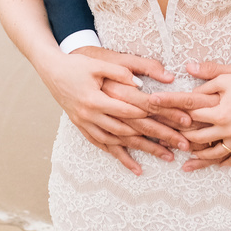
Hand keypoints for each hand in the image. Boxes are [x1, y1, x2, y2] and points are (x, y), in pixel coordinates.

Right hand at [36, 48, 174, 174]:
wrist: (51, 71)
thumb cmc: (76, 65)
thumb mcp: (98, 63)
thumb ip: (120, 72)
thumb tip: (141, 84)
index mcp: (95, 99)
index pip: (129, 110)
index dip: (153, 115)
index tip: (175, 120)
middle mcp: (90, 115)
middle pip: (128, 130)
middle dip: (156, 138)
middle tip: (179, 144)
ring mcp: (86, 124)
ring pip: (118, 142)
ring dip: (143, 150)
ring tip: (165, 156)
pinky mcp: (83, 127)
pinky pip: (103, 145)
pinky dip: (120, 156)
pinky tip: (135, 167)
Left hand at [176, 61, 230, 170]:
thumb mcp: (226, 76)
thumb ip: (205, 76)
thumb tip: (187, 70)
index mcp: (220, 112)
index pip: (192, 117)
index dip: (178, 115)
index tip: (168, 116)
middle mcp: (229, 129)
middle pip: (199, 138)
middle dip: (184, 138)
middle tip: (173, 137)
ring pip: (216, 153)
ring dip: (201, 156)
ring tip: (190, 156)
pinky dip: (226, 161)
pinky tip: (218, 163)